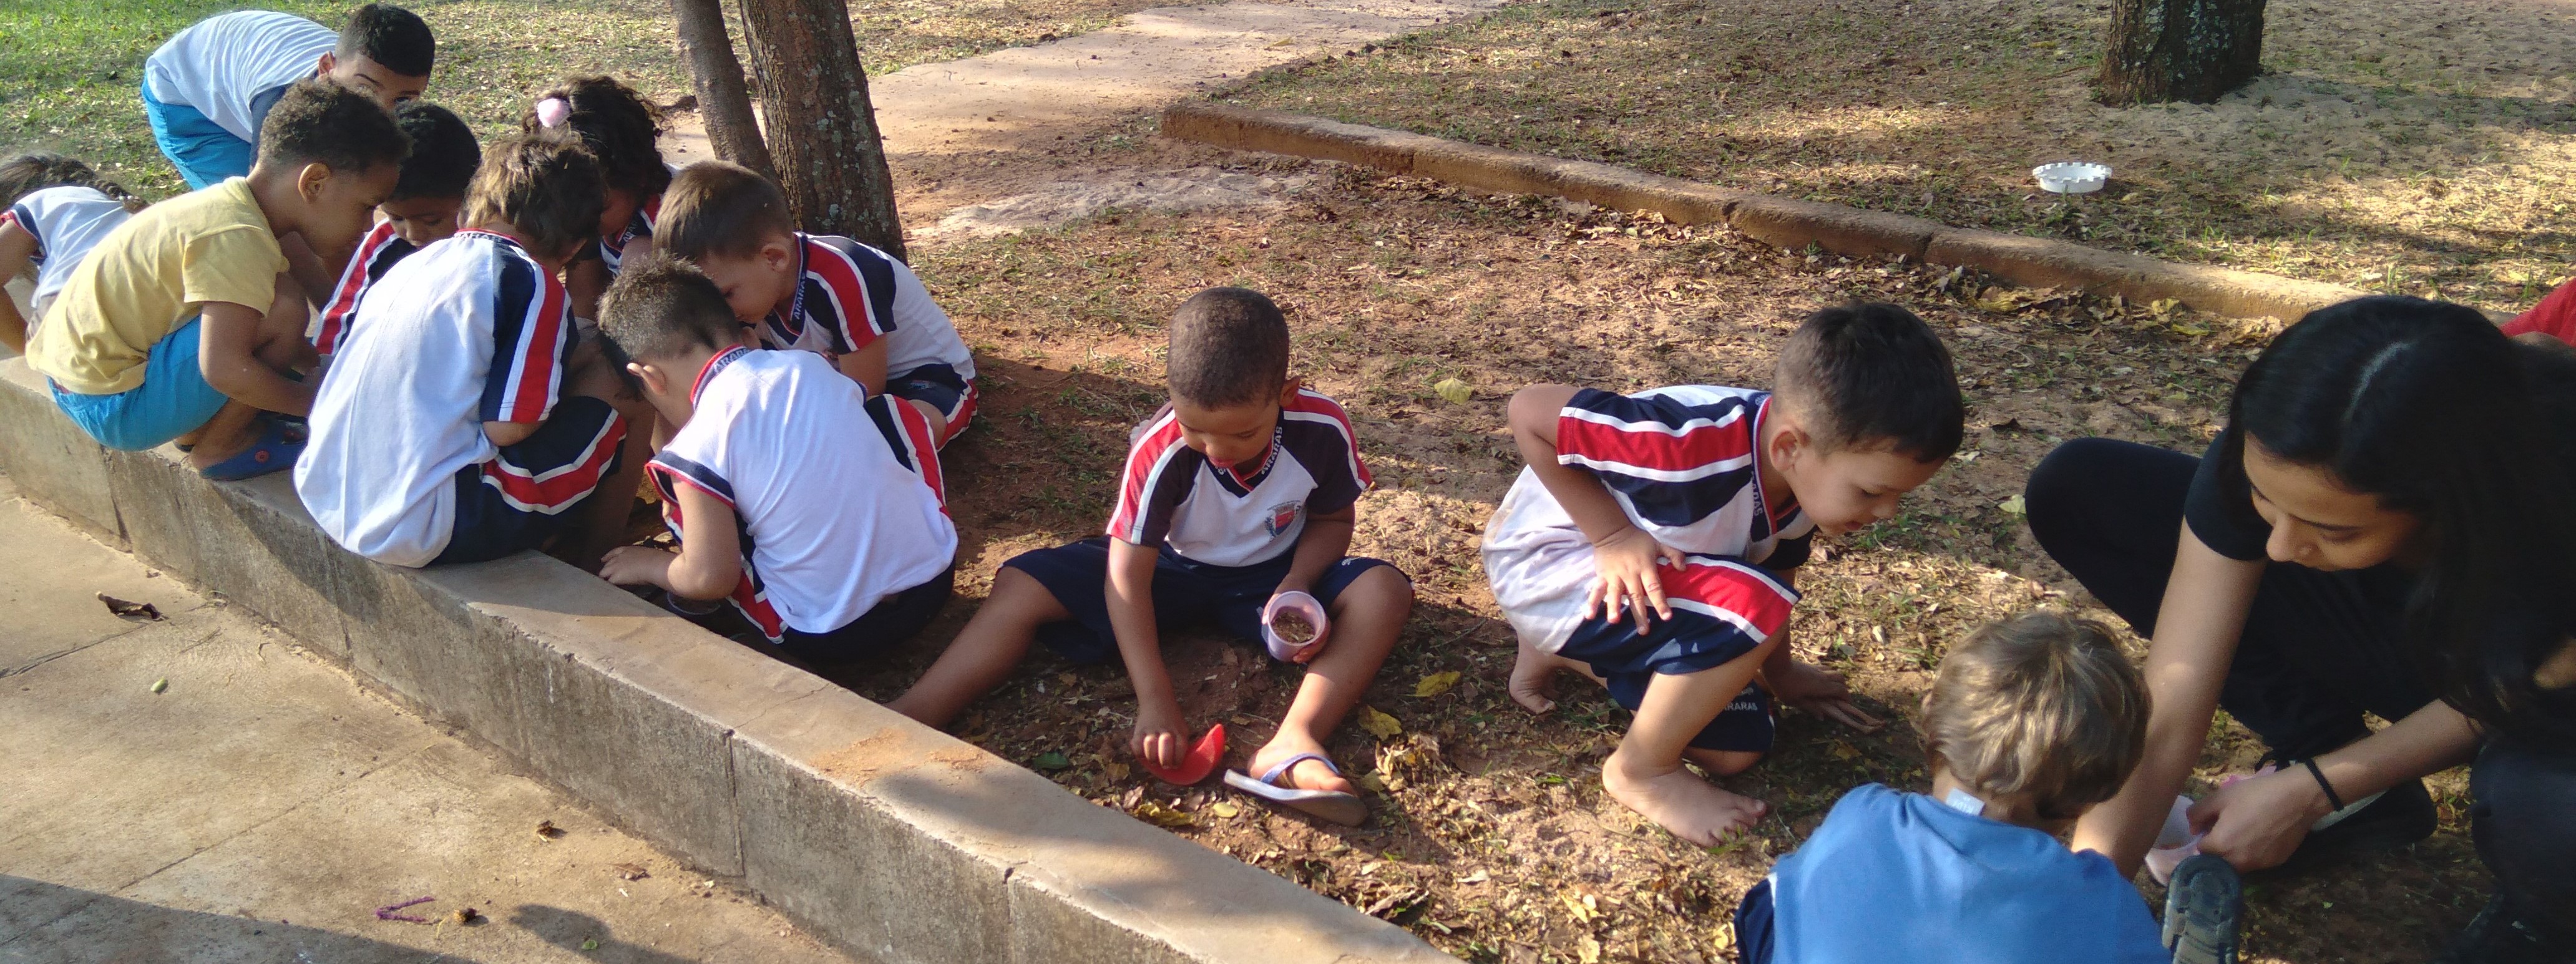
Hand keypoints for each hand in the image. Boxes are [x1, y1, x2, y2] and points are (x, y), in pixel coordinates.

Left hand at [598, 545, 675, 588]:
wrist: (655, 565)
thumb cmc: (657, 559)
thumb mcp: (648, 556)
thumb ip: (642, 559)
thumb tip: (646, 564)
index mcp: (628, 550)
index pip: (614, 552)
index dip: (607, 556)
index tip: (603, 559)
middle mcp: (619, 557)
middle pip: (607, 564)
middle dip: (606, 569)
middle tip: (605, 575)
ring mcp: (616, 567)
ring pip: (603, 573)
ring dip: (605, 578)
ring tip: (604, 585)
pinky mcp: (616, 577)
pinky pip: (608, 583)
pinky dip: (608, 587)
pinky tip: (609, 590)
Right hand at [1131, 697, 1186, 769]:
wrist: (1157, 700)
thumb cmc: (1171, 719)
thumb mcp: (1181, 728)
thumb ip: (1180, 743)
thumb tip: (1177, 763)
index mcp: (1179, 732)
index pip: (1180, 750)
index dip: (1177, 761)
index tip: (1175, 765)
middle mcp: (1166, 731)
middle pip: (1165, 753)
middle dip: (1165, 763)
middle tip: (1164, 765)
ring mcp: (1152, 730)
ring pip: (1150, 751)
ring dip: (1152, 759)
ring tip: (1153, 760)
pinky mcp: (1139, 730)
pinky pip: (1137, 747)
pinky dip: (1139, 753)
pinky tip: (1143, 753)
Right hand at [1586, 526, 1685, 632]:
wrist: (1612, 530)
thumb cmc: (1638, 539)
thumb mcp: (1659, 543)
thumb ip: (1674, 554)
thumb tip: (1684, 569)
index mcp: (1645, 568)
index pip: (1655, 588)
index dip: (1661, 603)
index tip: (1666, 617)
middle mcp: (1630, 574)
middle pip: (1635, 596)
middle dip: (1639, 614)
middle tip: (1643, 631)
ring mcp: (1614, 576)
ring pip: (1615, 594)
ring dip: (1614, 608)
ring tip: (1614, 621)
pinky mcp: (1602, 576)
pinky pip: (1596, 590)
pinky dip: (1592, 602)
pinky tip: (1589, 616)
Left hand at [1768, 660, 1883, 731]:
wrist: (1776, 666)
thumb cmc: (1784, 687)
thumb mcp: (1796, 702)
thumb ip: (1811, 708)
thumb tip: (1822, 717)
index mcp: (1822, 687)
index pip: (1841, 690)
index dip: (1846, 697)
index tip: (1847, 703)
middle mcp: (1823, 677)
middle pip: (1841, 679)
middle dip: (1843, 687)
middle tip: (1840, 696)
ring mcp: (1817, 669)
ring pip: (1834, 672)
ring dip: (1836, 679)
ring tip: (1831, 688)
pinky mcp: (1810, 665)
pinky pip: (1825, 668)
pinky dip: (1828, 674)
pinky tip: (1821, 679)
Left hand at [2189, 764, 2330, 871]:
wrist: (2298, 797)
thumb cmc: (2255, 795)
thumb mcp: (2220, 797)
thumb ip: (2198, 814)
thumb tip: (2193, 829)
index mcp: (2221, 846)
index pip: (2201, 850)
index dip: (2203, 837)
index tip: (2210, 826)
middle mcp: (2239, 862)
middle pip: (2219, 862)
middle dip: (2218, 849)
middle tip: (2227, 828)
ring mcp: (2260, 865)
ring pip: (2238, 864)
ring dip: (2235, 853)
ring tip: (2245, 831)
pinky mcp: (2276, 863)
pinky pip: (2257, 862)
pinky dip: (2254, 853)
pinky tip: (2263, 835)